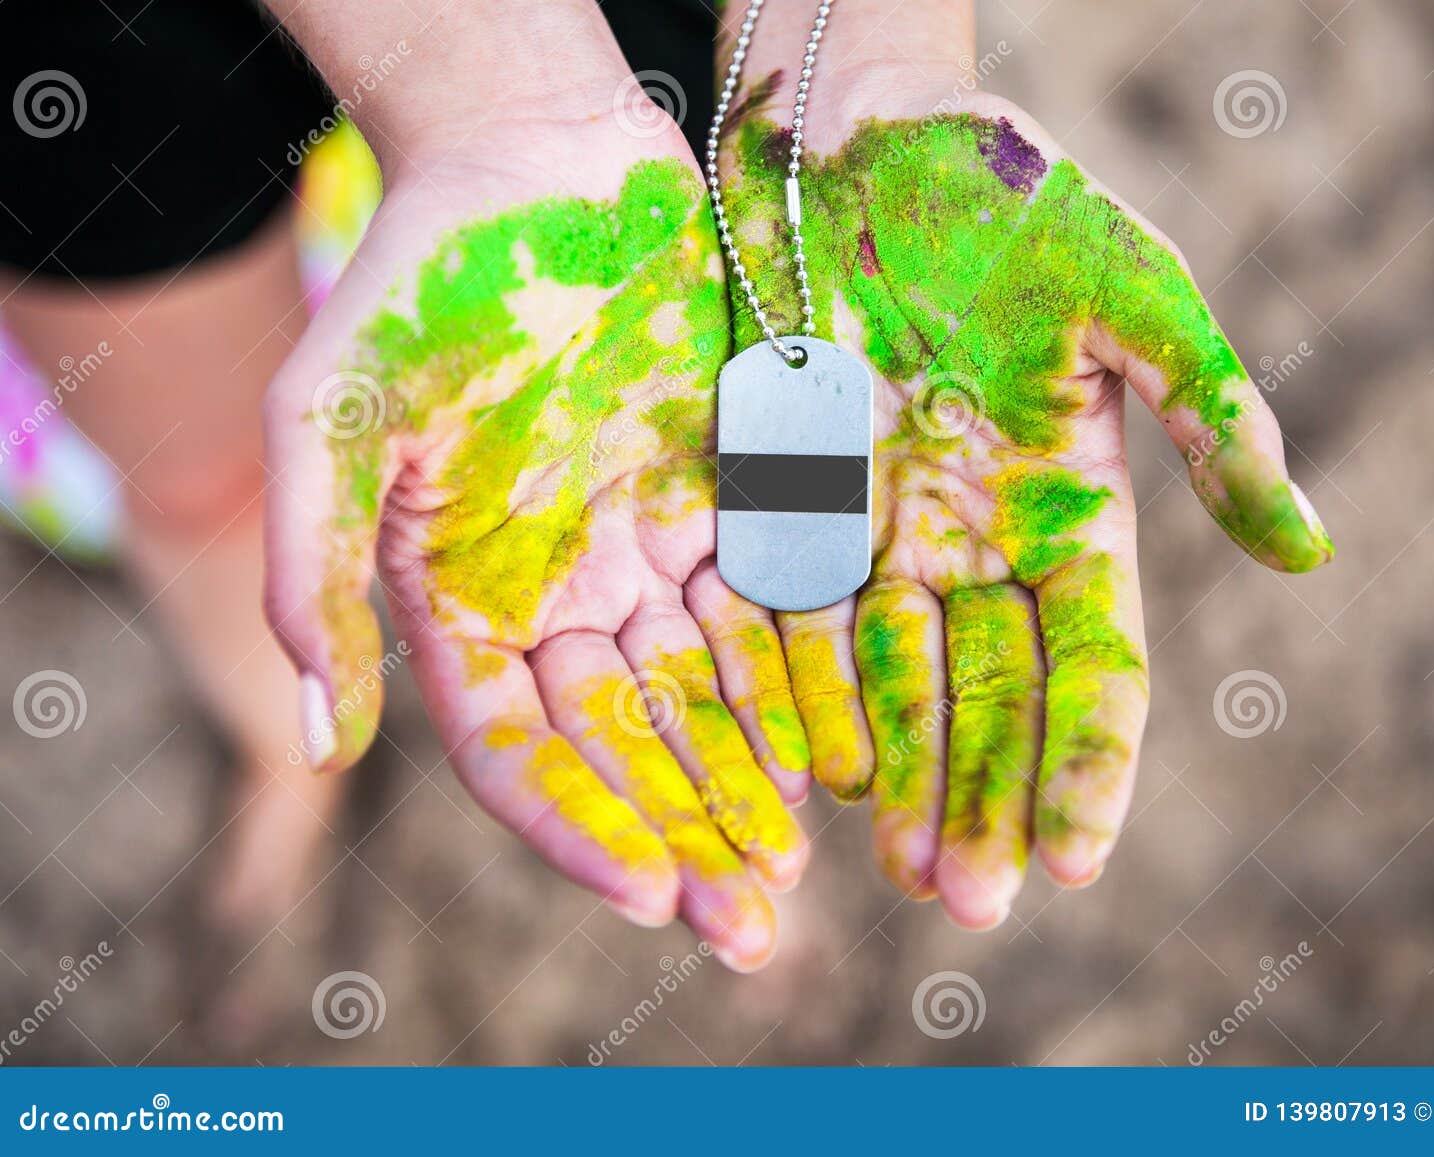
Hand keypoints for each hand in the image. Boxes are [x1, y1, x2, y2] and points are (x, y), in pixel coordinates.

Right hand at [263, 106, 810, 970]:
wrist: (535, 154)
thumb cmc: (419, 269)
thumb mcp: (334, 414)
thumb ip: (315, 569)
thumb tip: (312, 735)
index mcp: (461, 598)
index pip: (518, 750)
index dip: (577, 828)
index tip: (650, 895)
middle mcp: (558, 592)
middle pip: (624, 745)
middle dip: (683, 836)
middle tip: (751, 932)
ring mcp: (646, 550)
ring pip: (706, 694)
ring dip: (748, 781)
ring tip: (796, 867)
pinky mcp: (727, 495)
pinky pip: (772, 607)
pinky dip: (803, 680)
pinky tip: (842, 750)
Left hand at [715, 77, 1331, 927]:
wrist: (868, 148)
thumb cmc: (1018, 207)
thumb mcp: (1132, 298)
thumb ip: (1211, 414)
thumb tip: (1307, 549)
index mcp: (1072, 515)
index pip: (1094, 670)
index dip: (1087, 765)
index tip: (1072, 857)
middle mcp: (979, 548)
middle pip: (991, 701)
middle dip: (984, 801)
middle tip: (969, 903)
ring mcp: (882, 536)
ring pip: (896, 683)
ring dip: (900, 778)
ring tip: (897, 871)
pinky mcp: (790, 508)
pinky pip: (795, 623)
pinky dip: (804, 697)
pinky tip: (807, 773)